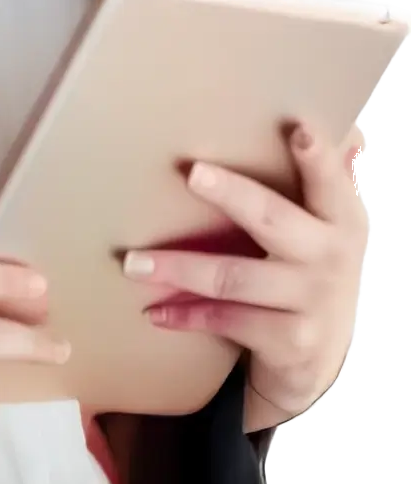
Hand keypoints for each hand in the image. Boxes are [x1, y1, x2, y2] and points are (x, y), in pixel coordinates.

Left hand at [122, 121, 368, 423]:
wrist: (320, 353)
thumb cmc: (313, 267)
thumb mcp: (331, 222)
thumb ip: (331, 176)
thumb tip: (348, 129)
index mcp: (341, 217)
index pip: (331, 181)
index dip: (318, 158)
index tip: (299, 130)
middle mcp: (329, 256)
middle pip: (272, 218)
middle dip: (232, 194)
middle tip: (193, 173)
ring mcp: (310, 301)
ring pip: (233, 278)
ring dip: (179, 268)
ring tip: (134, 262)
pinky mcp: (289, 341)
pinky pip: (227, 320)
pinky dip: (186, 314)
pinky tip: (155, 310)